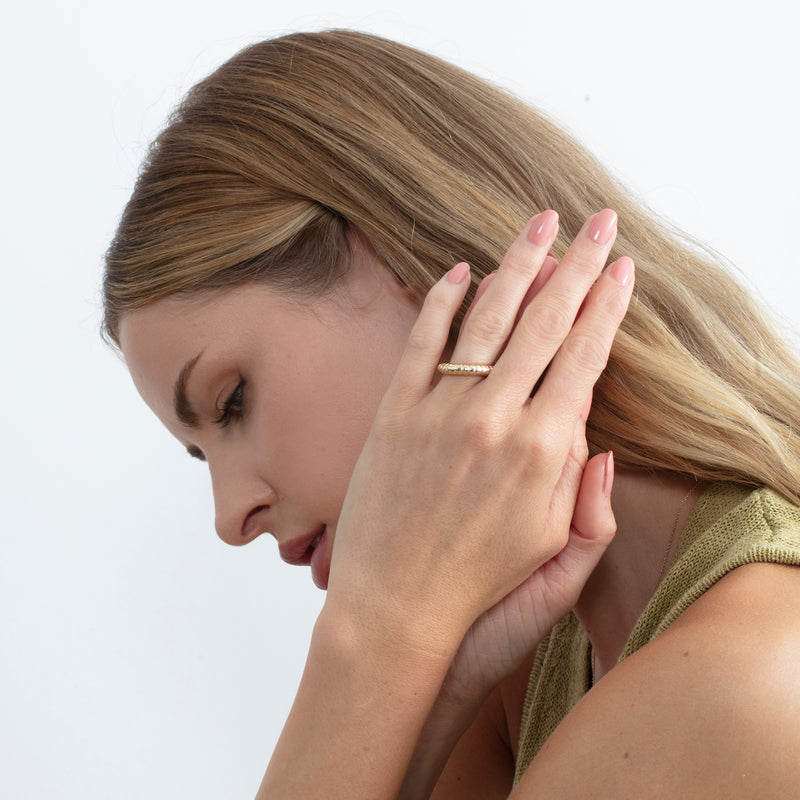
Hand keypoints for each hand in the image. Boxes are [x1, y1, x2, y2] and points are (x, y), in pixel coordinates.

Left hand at [326, 209, 632, 658]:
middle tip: (598, 222)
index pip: (584, 357)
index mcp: (543, 451)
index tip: (622, 269)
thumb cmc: (479, 582)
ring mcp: (441, 411)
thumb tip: (599, 436)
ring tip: (540, 223)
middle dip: (578, 265)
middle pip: (545, 323)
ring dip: (517, 265)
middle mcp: (495, 420)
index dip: (607, 308)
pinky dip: (442, 303)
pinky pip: (422, 342)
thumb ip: (586, 489)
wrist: (396, 604)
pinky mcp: (396, 413)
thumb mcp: (554, 547)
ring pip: (487, 319)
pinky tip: (459, 271)